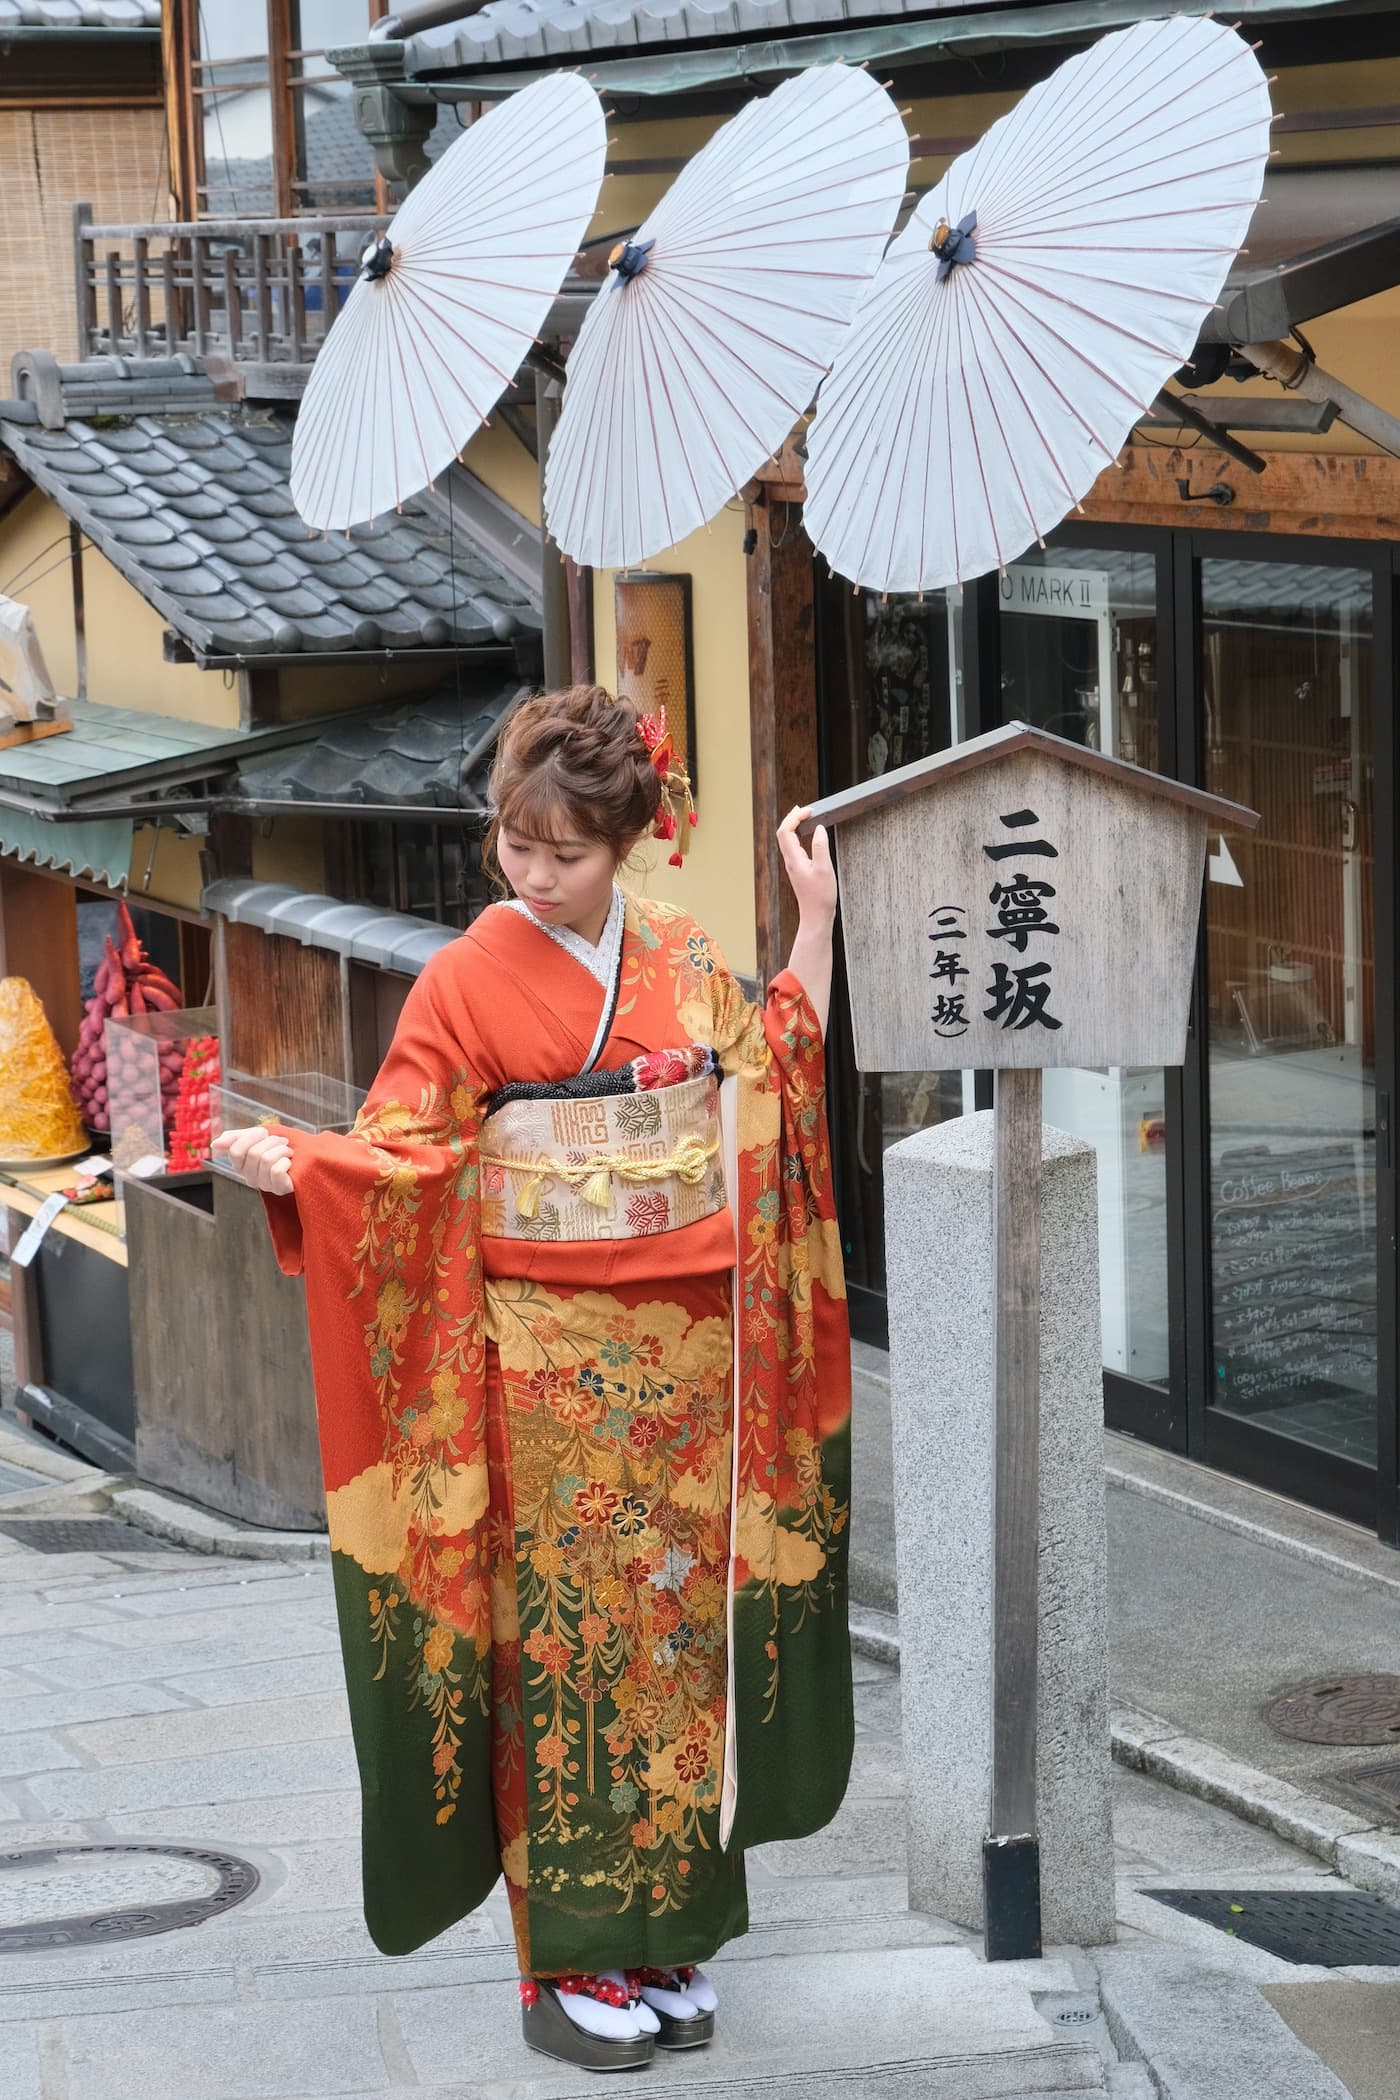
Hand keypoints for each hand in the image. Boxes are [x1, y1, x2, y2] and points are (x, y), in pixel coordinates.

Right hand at [212, 1124, 293, 1195]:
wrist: (306, 1155)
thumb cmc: (279, 1145)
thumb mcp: (256, 1137)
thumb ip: (235, 1138)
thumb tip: (215, 1144)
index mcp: (241, 1164)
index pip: (235, 1151)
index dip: (250, 1137)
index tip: (264, 1132)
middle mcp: (249, 1177)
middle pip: (253, 1153)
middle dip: (271, 1141)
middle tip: (282, 1142)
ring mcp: (264, 1185)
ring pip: (266, 1160)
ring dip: (281, 1149)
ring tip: (288, 1151)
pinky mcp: (279, 1189)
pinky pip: (276, 1171)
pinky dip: (286, 1161)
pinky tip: (290, 1162)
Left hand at [777, 806, 836, 925]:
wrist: (816, 916)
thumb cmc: (820, 897)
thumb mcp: (824, 869)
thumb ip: (821, 847)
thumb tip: (819, 828)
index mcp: (794, 859)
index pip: (786, 831)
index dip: (795, 817)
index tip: (810, 811)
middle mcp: (790, 861)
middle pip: (783, 833)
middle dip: (792, 818)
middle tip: (804, 809)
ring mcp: (793, 866)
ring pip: (787, 840)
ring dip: (794, 826)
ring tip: (805, 817)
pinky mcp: (799, 870)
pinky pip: (793, 847)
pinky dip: (798, 836)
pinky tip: (808, 835)